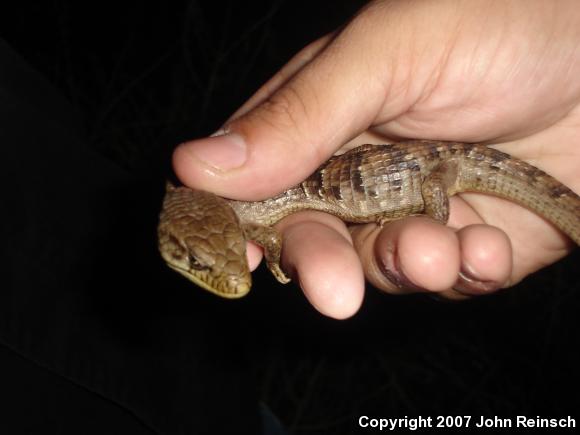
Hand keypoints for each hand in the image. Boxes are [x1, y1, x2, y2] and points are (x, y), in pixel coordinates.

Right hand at [172, 0, 579, 317]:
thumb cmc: (502, 22)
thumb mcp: (390, 53)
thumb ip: (298, 115)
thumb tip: (196, 165)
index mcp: (324, 116)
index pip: (256, 178)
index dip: (241, 220)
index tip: (239, 255)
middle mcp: (362, 168)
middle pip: (312, 235)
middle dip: (321, 264)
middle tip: (332, 290)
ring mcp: (414, 208)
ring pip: (377, 266)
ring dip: (405, 266)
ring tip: (441, 245)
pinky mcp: (470, 238)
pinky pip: (446, 279)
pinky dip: (464, 272)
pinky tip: (489, 243)